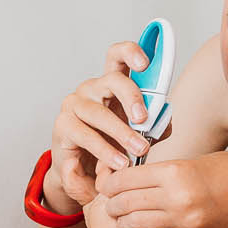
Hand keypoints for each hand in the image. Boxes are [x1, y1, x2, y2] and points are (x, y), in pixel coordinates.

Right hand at [48, 40, 173, 207]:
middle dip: (131, 97)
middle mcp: (92, 88)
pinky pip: (86, 135)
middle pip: (112, 80)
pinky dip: (105, 151)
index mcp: (112, 84)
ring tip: (139, 150)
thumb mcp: (138, 135)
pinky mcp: (63, 125)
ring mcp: (75, 105)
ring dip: (122, 132)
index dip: (131, 53)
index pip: (119, 57)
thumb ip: (154, 126)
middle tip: (144, 119)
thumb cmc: (112, 147)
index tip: (145, 63)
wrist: (84, 174)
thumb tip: (164, 119)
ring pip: (100, 113)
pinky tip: (119, 162)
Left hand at [92, 149, 227, 227]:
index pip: (125, 179)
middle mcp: (177, 197)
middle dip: (110, 205)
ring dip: (120, 222)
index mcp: (174, 171)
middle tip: (107, 203)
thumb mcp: (188, 162)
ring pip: (135, 225)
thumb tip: (126, 180)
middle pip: (125, 203)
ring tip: (117, 217)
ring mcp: (185, 220)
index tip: (107, 183)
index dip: (110, 183)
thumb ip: (159, 174)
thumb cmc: (226, 169)